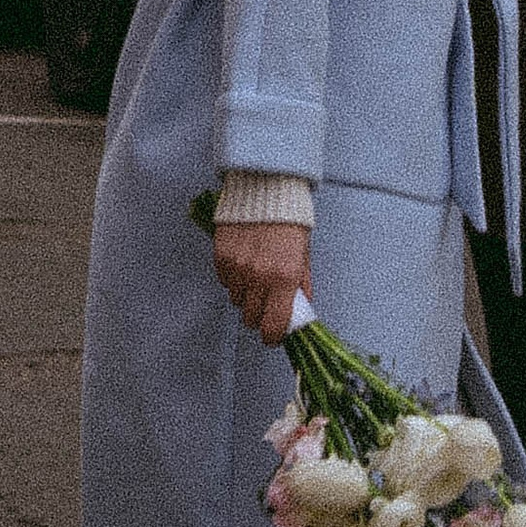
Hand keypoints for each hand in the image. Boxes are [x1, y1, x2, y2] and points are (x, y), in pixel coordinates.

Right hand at [214, 219, 311, 342]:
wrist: (266, 189)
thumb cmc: (291, 221)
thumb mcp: (304, 255)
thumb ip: (301, 285)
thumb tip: (300, 309)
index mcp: (284, 278)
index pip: (273, 326)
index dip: (272, 336)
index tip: (273, 335)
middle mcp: (259, 277)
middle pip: (251, 318)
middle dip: (260, 315)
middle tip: (266, 303)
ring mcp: (237, 268)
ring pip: (236, 301)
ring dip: (246, 296)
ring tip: (255, 276)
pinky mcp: (221, 257)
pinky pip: (225, 282)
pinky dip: (233, 279)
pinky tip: (243, 263)